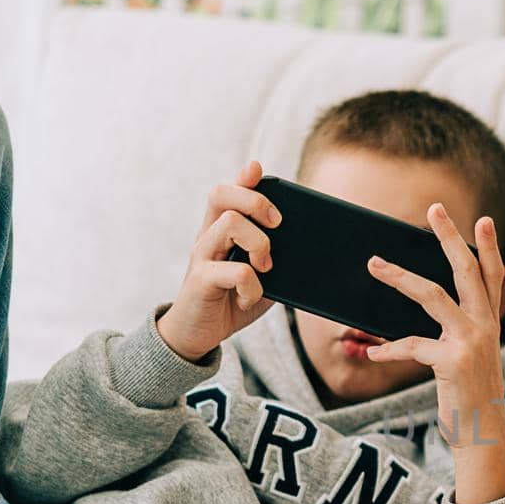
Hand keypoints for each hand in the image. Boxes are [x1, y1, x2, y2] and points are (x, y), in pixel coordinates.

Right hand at [157, 160, 282, 362]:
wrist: (198, 334)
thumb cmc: (230, 301)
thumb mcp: (260, 277)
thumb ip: (276, 259)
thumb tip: (306, 248)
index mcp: (220, 231)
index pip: (227, 192)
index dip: (242, 178)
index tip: (257, 170)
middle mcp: (207, 237)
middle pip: (222, 195)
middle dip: (255, 201)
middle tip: (277, 225)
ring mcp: (202, 256)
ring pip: (230, 224)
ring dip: (259, 244)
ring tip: (266, 268)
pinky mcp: (201, 280)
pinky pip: (236, 271)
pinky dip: (252, 286)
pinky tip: (248, 298)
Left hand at [364, 203, 504, 445]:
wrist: (482, 435)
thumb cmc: (469, 396)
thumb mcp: (469, 358)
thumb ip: (455, 330)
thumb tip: (424, 305)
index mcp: (490, 323)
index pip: (491, 276)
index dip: (488, 246)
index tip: (481, 220)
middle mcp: (485, 326)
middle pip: (466, 270)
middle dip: (449, 237)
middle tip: (434, 209)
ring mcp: (471, 342)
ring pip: (433, 295)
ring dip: (400, 277)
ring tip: (376, 265)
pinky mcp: (452, 361)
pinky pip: (412, 344)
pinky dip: (389, 348)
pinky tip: (372, 351)